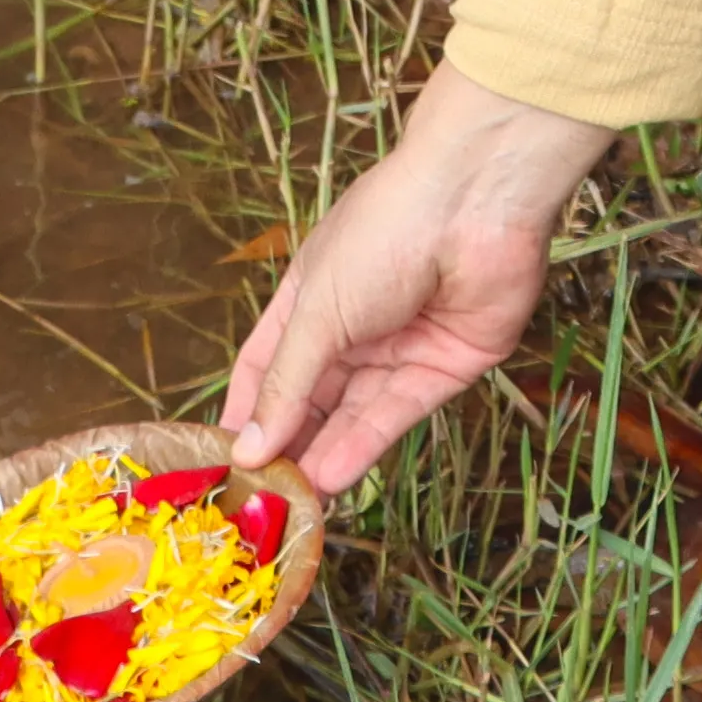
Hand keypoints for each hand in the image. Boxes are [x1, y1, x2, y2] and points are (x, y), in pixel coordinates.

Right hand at [223, 65, 616, 493]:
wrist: (476, 202)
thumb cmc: (384, 232)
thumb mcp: (317, 310)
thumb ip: (286, 383)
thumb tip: (247, 446)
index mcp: (310, 297)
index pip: (266, 366)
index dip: (247, 411)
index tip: (224, 459)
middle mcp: (353, 326)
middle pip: (311, 398)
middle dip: (289, 445)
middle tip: (262, 497)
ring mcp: (399, 347)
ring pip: (353, 415)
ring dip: (323, 455)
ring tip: (295, 500)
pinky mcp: (444, 367)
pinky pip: (397, 415)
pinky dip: (363, 445)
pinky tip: (332, 477)